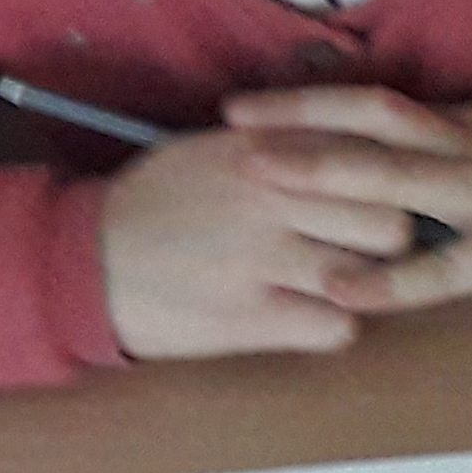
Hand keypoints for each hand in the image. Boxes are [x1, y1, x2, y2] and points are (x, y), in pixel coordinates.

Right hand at [97, 123, 434, 361]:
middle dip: (383, 243)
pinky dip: (329, 327)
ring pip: (368, 277)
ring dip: (360, 288)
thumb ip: (280, 145)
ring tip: (329, 287)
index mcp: (265, 151)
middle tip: (356, 254)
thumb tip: (349, 149)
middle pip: (387, 223)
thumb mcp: (211, 150)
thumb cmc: (150, 203)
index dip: (382, 188)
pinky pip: (335, 327)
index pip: (371, 162)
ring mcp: (261, 260)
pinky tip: (302, 318)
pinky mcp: (249, 317)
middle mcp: (271, 199)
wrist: (83, 262)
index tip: (369, 204)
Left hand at [231, 66, 471, 317]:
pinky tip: (340, 288)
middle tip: (226, 124)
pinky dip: (391, 280)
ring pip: (391, 178)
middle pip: (366, 129)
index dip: (308, 104)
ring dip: (320, 174)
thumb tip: (422, 137)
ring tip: (253, 176)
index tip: (249, 106)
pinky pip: (445, 268)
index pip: (374, 108)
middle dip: (293, 130)